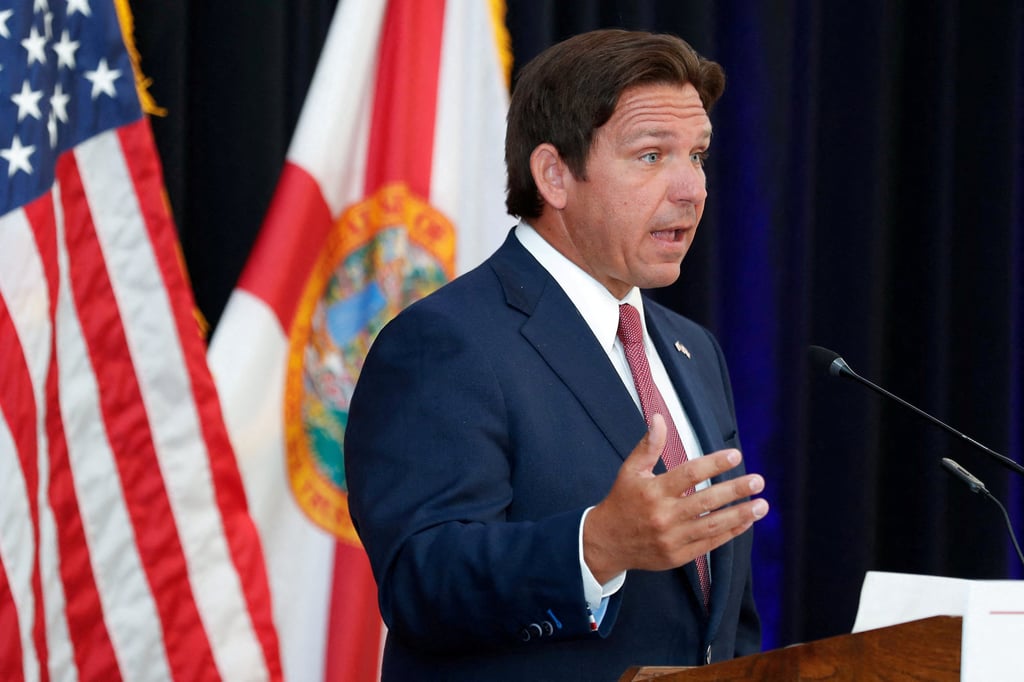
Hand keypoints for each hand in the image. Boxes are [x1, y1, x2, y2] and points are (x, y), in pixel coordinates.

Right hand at [583, 414, 767, 583]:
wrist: (606, 543)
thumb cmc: (622, 501)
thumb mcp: (630, 471)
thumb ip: (648, 446)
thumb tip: (658, 418)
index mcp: (653, 491)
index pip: (689, 474)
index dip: (714, 464)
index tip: (735, 455)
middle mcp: (664, 515)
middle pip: (706, 501)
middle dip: (735, 490)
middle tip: (758, 481)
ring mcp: (672, 538)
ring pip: (712, 525)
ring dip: (740, 515)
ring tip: (762, 505)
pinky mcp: (677, 556)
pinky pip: (709, 544)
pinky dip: (730, 533)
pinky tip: (746, 522)